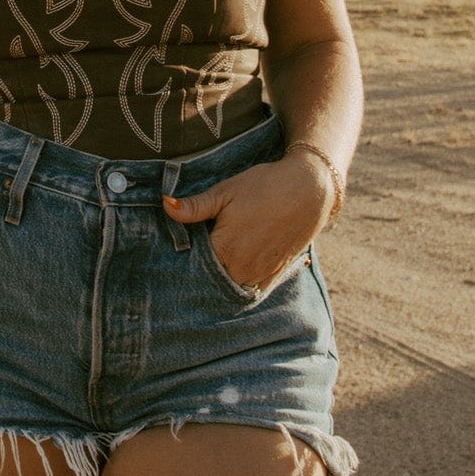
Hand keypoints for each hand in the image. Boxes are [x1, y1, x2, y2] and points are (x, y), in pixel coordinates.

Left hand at [162, 153, 334, 293]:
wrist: (309, 190)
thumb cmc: (264, 187)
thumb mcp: (225, 192)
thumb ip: (194, 206)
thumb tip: (165, 205)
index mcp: (225, 250)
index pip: (193, 264)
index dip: (183, 258)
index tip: (176, 250)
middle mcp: (242, 270)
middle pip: (211, 278)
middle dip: (200, 270)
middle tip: (193, 255)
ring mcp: (260, 275)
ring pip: (230, 284)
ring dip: (220, 276)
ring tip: (214, 259)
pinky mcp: (274, 275)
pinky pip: (251, 288)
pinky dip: (240, 282)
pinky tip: (233, 269)